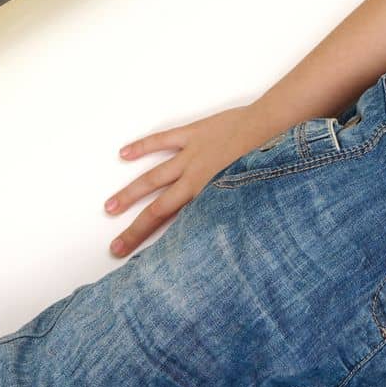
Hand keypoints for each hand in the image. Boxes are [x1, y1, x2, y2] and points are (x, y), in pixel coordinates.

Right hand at [103, 104, 277, 258]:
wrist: (276, 128)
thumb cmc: (272, 161)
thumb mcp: (253, 197)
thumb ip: (234, 213)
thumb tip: (231, 239)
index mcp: (210, 197)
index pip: (179, 226)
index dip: (159, 243)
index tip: (144, 259)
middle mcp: (195, 180)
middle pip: (158, 209)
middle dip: (136, 229)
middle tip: (115, 246)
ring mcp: (193, 156)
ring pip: (154, 178)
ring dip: (130, 192)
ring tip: (109, 206)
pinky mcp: (195, 134)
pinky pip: (163, 140)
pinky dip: (143, 146)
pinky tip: (124, 154)